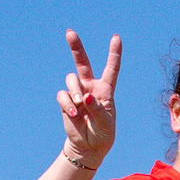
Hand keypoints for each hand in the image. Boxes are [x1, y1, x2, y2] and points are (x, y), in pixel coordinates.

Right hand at [57, 30, 119, 166]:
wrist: (88, 146)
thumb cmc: (102, 133)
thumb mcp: (105, 122)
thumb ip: (97, 109)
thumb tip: (84, 97)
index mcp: (106, 90)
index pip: (111, 68)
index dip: (114, 53)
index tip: (116, 38)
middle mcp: (90, 87)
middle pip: (82, 62)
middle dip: (75, 47)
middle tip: (69, 32)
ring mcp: (77, 93)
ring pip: (71, 80)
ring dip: (74, 90)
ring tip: (79, 105)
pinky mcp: (66, 102)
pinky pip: (62, 95)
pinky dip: (67, 104)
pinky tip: (74, 114)